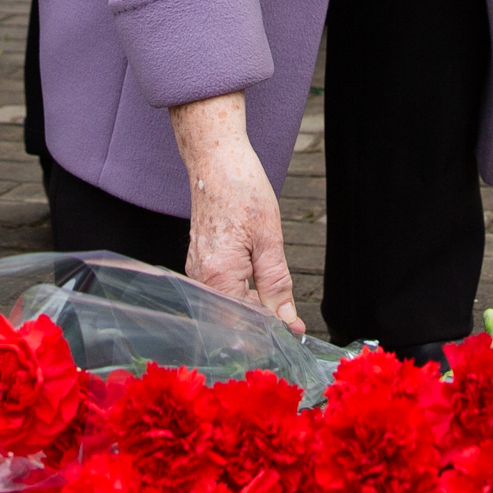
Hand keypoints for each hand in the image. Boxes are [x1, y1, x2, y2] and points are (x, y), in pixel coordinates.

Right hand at [170, 93, 301, 331]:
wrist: (216, 160)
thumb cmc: (243, 190)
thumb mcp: (269, 238)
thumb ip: (276, 284)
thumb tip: (287, 320)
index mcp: (218, 275)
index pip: (243, 323)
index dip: (271, 331)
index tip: (296, 332)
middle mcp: (201, 278)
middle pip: (233, 318)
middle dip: (264, 323)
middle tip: (295, 322)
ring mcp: (197, 270)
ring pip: (228, 305)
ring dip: (255, 310)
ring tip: (282, 307)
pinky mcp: (200, 262)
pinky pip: (222, 290)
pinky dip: (243, 294)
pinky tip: (262, 289)